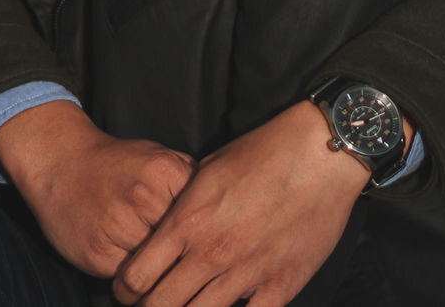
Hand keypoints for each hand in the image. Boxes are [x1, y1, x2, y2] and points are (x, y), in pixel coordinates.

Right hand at [0, 102, 196, 277]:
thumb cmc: (116, 164)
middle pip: (183, 245)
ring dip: (159, 268)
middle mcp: (143, 198)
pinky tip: (126, 254)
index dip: (206, 231)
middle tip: (184, 256)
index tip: (209, 240)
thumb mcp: (160, 158)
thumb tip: (224, 213)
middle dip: (184, 253)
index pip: (204, 216)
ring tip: (151, 253)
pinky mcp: (98, 254)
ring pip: (158, 267)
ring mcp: (118, 227)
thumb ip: (190, 181)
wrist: (60, 163)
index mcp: (166, 172)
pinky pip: (130, 279)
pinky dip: (133, 274)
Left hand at [113, 102, 368, 306]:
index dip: (125, 290)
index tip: (129, 291)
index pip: (135, 277)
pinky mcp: (281, 285)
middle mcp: (210, 254)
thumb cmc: (262, 153)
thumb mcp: (207, 170)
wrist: (319, 154)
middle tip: (155, 304)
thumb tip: (165, 229)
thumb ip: (183, 207)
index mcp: (186, 223)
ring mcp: (246, 273)